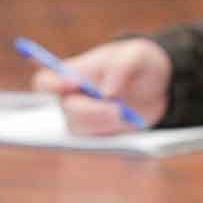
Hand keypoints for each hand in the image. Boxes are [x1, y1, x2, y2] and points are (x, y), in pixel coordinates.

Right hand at [30, 37, 170, 133]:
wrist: (156, 87)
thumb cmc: (139, 63)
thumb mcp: (138, 54)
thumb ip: (122, 66)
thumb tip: (107, 93)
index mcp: (73, 76)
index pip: (46, 82)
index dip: (52, 85)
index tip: (74, 82)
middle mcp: (72, 101)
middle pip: (68, 112)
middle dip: (92, 111)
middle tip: (117, 110)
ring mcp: (85, 123)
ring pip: (83, 133)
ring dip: (105, 126)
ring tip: (128, 117)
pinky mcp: (100, 139)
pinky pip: (99, 148)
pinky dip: (114, 143)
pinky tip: (130, 136)